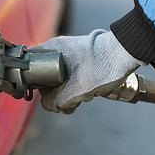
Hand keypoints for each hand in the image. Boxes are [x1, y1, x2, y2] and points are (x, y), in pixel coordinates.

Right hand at [30, 30, 146, 113]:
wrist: (126, 53)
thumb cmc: (101, 66)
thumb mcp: (74, 90)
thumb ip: (55, 101)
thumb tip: (50, 106)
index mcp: (49, 50)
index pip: (28, 67)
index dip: (31, 84)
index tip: (41, 95)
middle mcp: (56, 49)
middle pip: (44, 76)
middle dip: (54, 93)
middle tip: (67, 101)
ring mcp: (68, 52)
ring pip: (58, 78)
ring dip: (67, 92)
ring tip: (81, 97)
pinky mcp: (80, 57)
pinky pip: (70, 75)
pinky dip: (75, 86)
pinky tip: (87, 93)